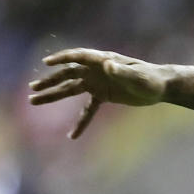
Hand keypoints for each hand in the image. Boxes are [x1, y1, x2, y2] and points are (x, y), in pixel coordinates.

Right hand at [30, 49, 170, 138]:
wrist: (161, 87)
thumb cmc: (151, 79)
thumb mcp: (138, 76)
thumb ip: (122, 71)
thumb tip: (108, 65)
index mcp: (102, 61)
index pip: (78, 57)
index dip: (62, 58)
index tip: (47, 63)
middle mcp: (96, 70)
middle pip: (67, 74)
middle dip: (50, 81)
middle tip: (32, 89)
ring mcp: (97, 82)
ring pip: (70, 89)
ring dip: (53, 94)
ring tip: (34, 100)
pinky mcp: (103, 95)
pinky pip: (88, 109)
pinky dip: (80, 121)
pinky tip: (72, 136)